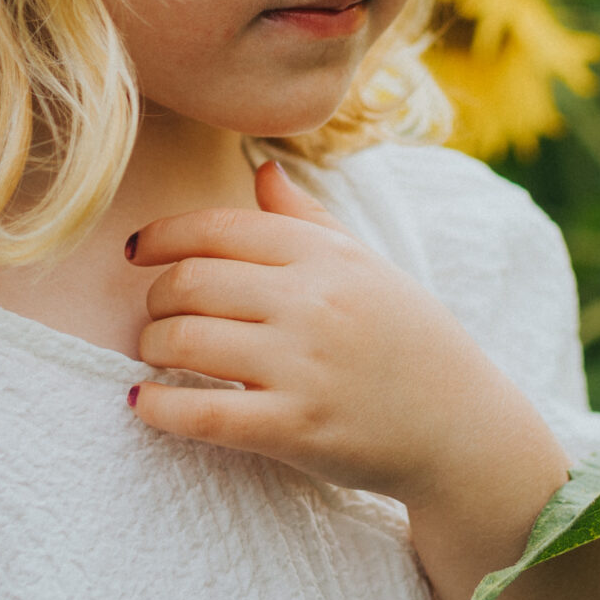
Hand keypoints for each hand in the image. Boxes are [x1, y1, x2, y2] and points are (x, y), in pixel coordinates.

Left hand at [127, 162, 568, 517]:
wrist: (462, 426)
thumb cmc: (410, 340)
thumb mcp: (367, 265)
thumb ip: (308, 218)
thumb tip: (259, 170)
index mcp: (326, 256)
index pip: (219, 228)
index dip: (163, 236)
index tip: (137, 252)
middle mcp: (313, 302)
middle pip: (190, 283)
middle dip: (155, 300)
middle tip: (155, 317)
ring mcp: (304, 366)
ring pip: (185, 342)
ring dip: (152, 349)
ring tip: (155, 357)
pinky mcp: (296, 429)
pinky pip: (203, 413)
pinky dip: (159, 408)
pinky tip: (144, 405)